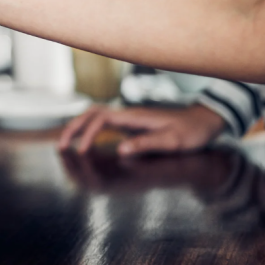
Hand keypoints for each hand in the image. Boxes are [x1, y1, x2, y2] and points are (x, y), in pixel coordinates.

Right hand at [58, 104, 226, 156]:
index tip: (81, 151)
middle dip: (73, 128)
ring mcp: (127, 117)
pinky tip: (84, 141)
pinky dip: (87, 129)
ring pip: (93, 116)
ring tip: (65, 143)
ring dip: (77, 127)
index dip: (87, 134)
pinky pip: (101, 123)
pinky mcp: (129, 123)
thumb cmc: (190, 132)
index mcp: (133, 116)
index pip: (100, 119)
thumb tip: (121, 150)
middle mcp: (126, 114)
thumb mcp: (173, 141)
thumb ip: (147, 144)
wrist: (204, 121)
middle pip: (90, 114)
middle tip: (60, 146)